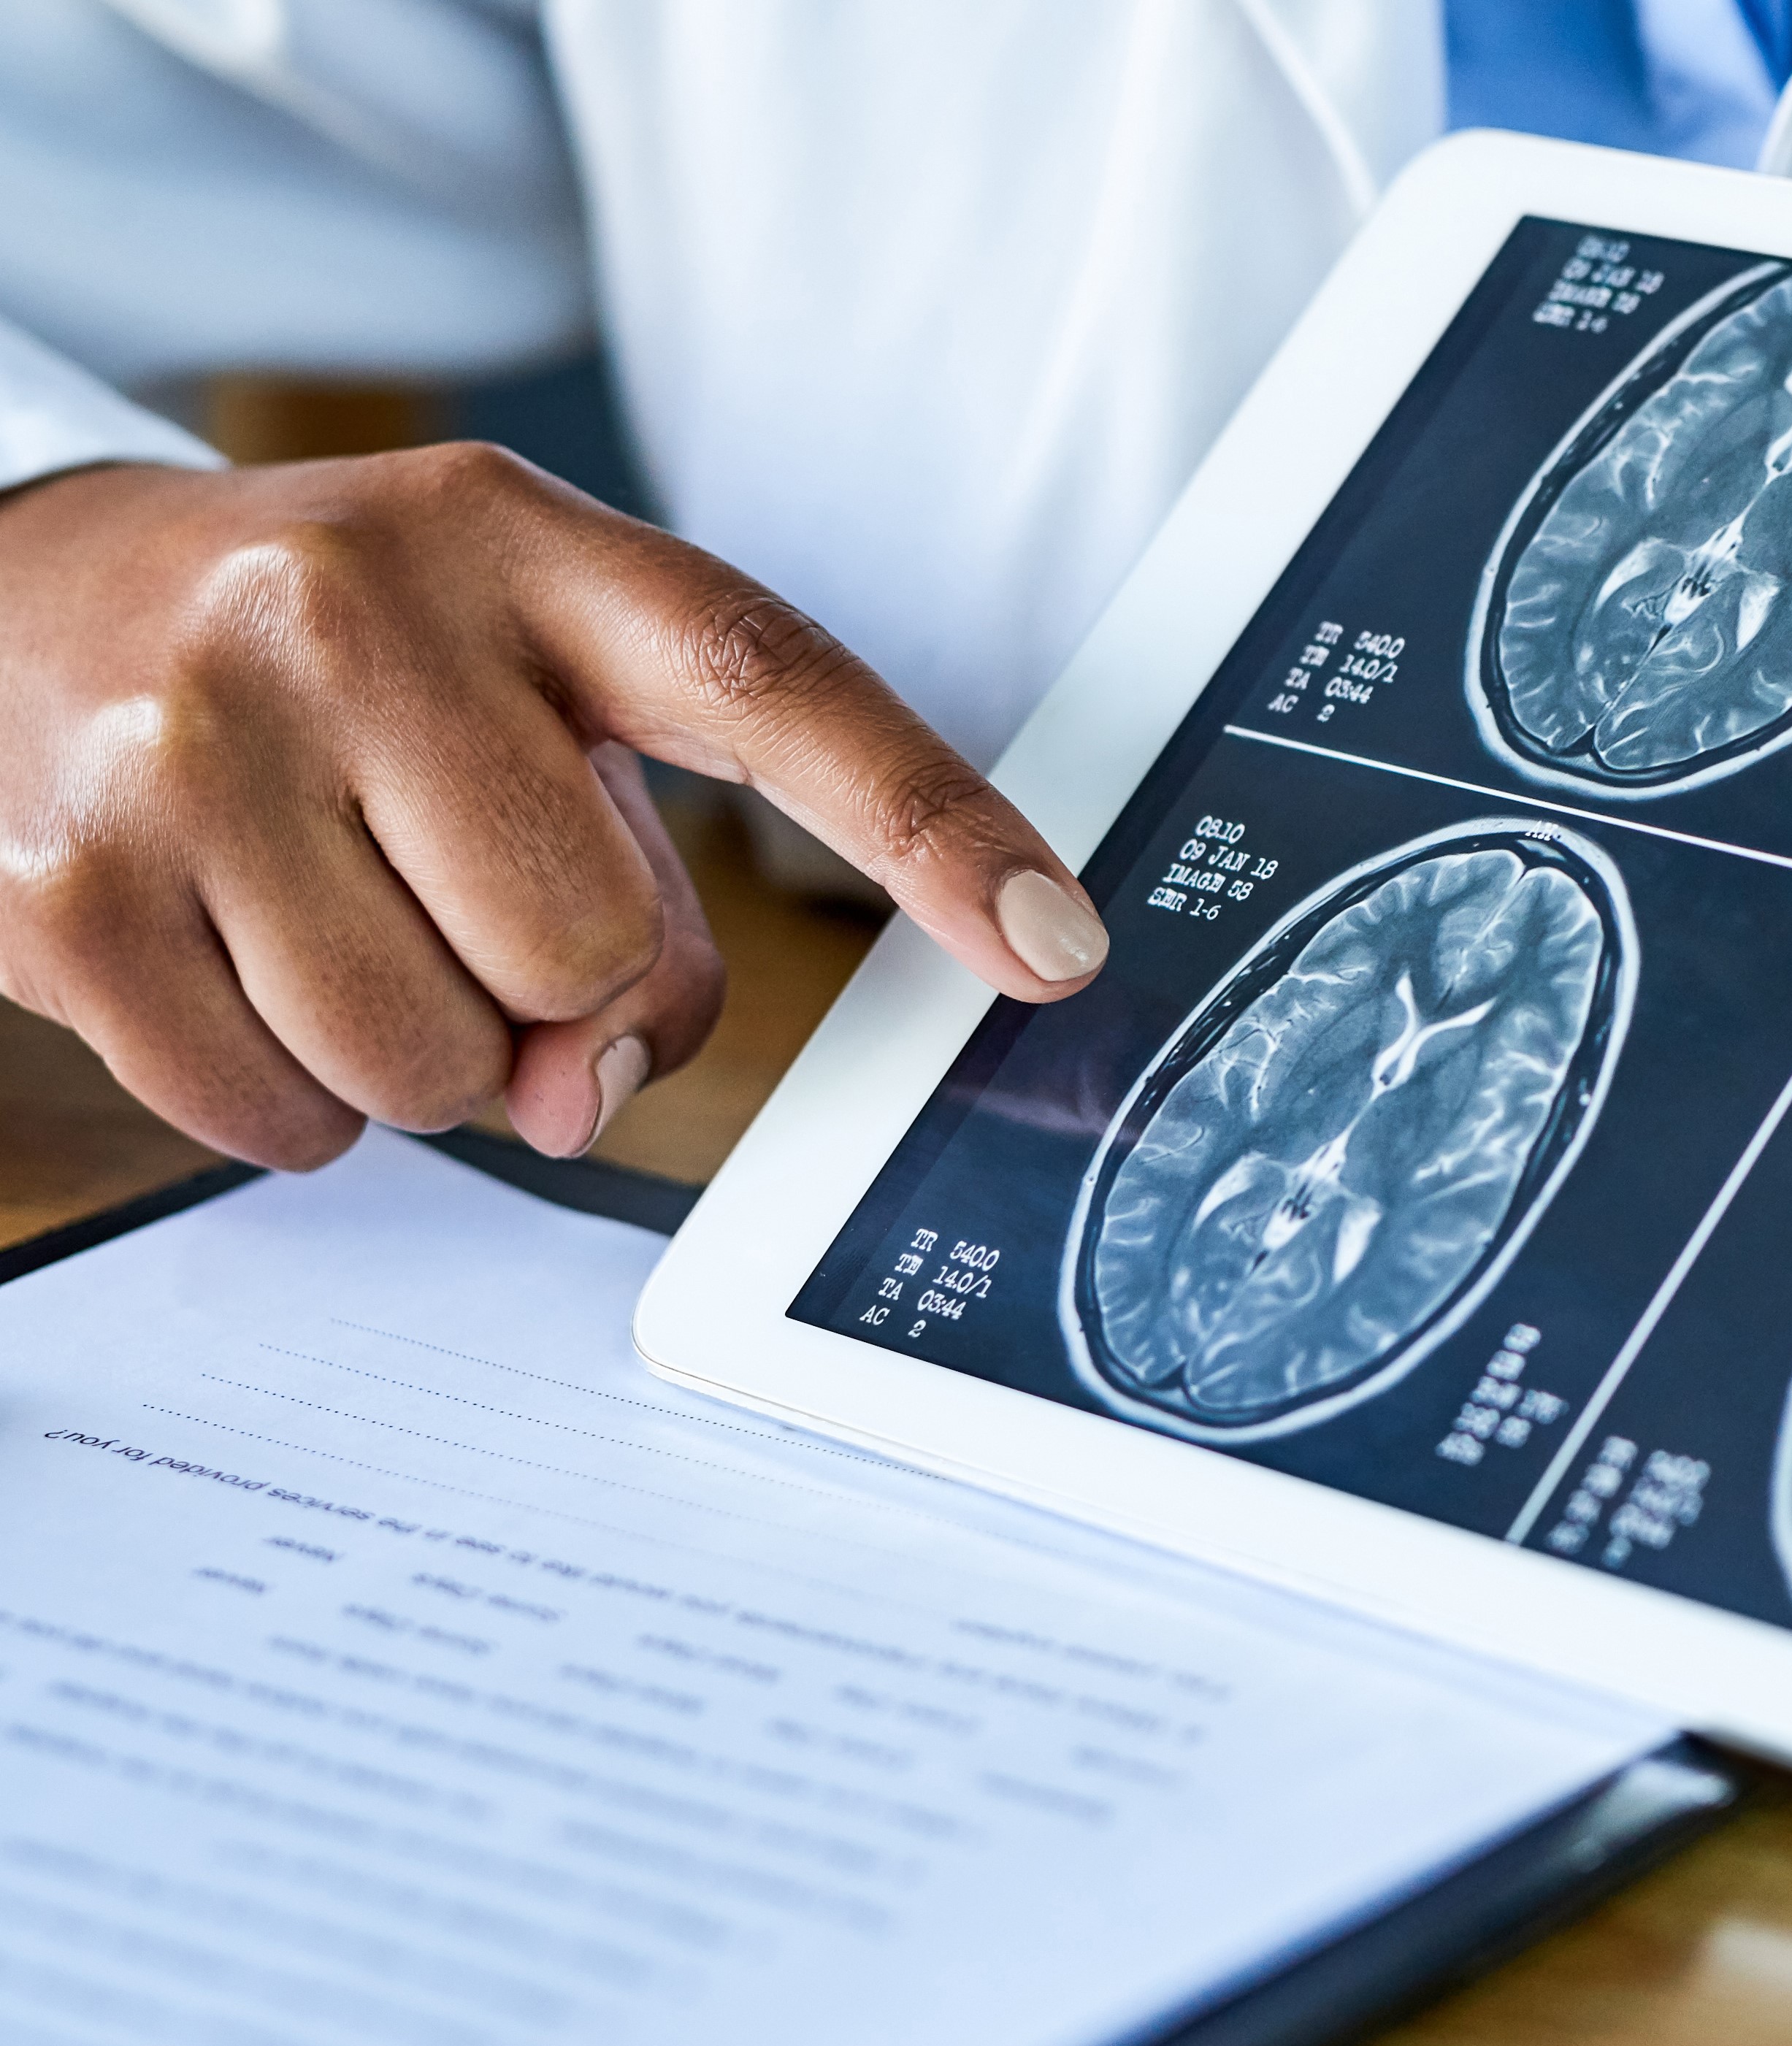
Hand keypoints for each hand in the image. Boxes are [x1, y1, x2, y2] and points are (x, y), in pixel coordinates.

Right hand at [0, 449, 1105, 1168]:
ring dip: (430, 1052)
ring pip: (440, 1067)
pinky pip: (284, 1120)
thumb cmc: (351, 675)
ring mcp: (186, 747)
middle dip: (560, 985)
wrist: (36, 600)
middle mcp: (347, 613)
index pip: (770, 686)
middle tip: (462, 889)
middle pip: (590, 953)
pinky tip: (246, 957)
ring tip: (345, 910)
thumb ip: (643, 903)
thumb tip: (590, 1098)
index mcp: (520, 546)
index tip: (1055, 946)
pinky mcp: (61, 890)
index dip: (930, 829)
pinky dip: (296, 1093)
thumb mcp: (529, 704)